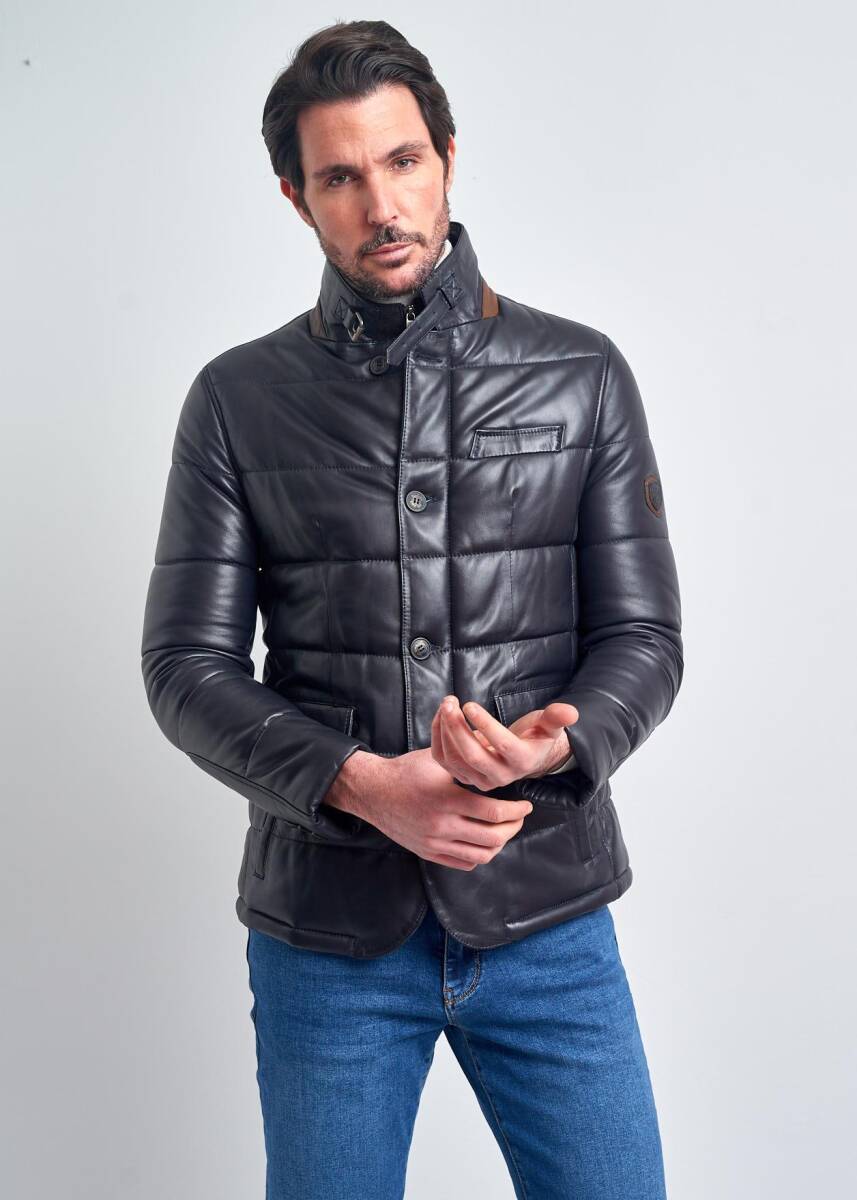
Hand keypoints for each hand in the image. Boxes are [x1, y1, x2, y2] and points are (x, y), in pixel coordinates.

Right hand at [334, 748, 535, 870]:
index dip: (517, 811)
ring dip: (499, 844)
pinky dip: (480, 855)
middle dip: (513, 827)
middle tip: (519, 816)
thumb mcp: (436, 758)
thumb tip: (493, 744)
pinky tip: (484, 842)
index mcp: (447, 799)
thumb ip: (465, 756)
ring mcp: (435, 842)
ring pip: (480, 855)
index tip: (525, 805)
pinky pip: (463, 863)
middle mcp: (442, 825)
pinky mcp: (428, 852)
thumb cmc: (405, 770)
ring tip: (505, 830)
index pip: (494, 813)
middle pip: (492, 837)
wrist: (372, 791)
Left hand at [430, 695, 578, 789]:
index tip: (470, 704)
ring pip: (454, 758)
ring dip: (445, 730)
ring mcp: (480, 779)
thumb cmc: (535, 737)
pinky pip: (444, 759)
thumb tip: (570, 711)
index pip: (502, 744)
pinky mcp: (464, 776)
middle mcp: (500, 775)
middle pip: (473, 755)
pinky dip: (438, 736)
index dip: (485, 725)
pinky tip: (441, 716)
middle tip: (450, 702)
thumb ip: (557, 718)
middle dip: (457, 728)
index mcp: (522, 760)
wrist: (522, 758)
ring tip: (447, 704)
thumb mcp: (549, 726)